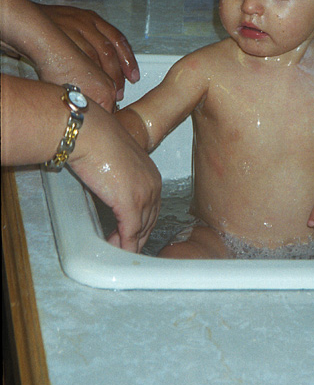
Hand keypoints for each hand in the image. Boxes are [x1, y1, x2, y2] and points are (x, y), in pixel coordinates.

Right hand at [38, 4, 138, 100]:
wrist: (24, 18)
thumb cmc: (48, 24)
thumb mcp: (74, 25)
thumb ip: (90, 42)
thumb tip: (103, 68)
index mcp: (93, 18)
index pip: (118, 39)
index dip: (128, 60)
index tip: (134, 76)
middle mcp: (86, 22)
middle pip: (110, 50)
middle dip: (118, 74)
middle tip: (120, 92)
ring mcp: (73, 29)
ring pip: (97, 56)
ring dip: (105, 77)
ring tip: (108, 94)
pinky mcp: (61, 37)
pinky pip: (80, 59)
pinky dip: (88, 75)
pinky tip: (90, 87)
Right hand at [68, 105, 161, 252]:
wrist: (89, 133)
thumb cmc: (97, 139)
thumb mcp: (115, 160)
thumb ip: (118, 177)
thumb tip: (109, 187)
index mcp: (151, 173)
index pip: (151, 206)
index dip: (141, 223)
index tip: (130, 233)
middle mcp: (153, 184)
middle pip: (149, 220)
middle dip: (137, 236)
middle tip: (123, 246)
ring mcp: (143, 195)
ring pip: (140, 229)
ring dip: (129, 243)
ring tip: (116, 250)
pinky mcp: (129, 204)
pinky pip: (130, 232)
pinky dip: (125, 245)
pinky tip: (118, 251)